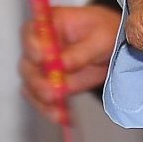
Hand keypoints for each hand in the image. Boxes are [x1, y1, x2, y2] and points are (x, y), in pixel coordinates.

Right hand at [19, 4, 120, 123]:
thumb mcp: (101, 38)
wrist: (114, 45)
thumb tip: (62, 65)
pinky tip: (64, 117)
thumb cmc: (107, 31)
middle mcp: (40, 46)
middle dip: (38, 82)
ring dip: (44, 101)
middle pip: (27, 65)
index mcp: (49, 24)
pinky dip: (51, 111)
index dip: (33, 47)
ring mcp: (41, 67)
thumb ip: (80, 52)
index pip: (30, 33)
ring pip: (31, 87)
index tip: (44, 59)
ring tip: (61, 112)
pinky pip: (43, 100)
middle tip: (54, 93)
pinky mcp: (49, 84)